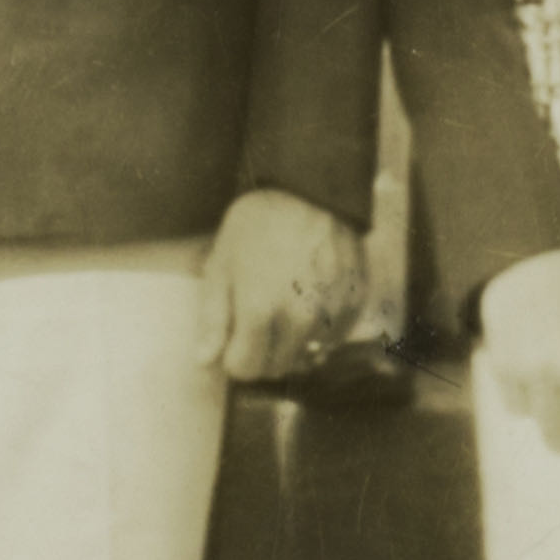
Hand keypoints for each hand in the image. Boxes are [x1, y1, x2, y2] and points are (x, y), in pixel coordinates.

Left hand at [206, 191, 367, 382]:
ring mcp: (331, 314)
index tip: (234, 336)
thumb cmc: (260, 222)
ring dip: (291, 343)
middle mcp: (299, 320)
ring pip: (306, 357)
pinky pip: (332, 339)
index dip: (234, 355)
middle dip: (261, 353)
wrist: (312, 190)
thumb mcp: (222, 263)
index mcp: (260, 311)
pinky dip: (319, 330)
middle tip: (257, 321)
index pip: (245, 369)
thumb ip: (213, 317)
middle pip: (276, 368)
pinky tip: (309, 300)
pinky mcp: (354, 305)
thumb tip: (205, 361)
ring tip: (284, 306)